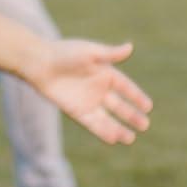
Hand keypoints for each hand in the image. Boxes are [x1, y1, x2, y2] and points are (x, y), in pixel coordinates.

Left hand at [34, 39, 151, 144]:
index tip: (148, 107)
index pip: (125, 87)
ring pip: (107, 118)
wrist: (38, 63)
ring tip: (130, 138)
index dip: (136, 96)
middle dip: (131, 115)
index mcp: (104, 72)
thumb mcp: (89, 52)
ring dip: (118, 128)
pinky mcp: (76, 110)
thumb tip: (130, 47)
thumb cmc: (63, 53)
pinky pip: (93, 123)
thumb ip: (109, 54)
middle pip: (119, 105)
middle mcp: (98, 88)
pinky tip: (113, 139)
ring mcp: (87, 101)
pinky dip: (103, 131)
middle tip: (145, 125)